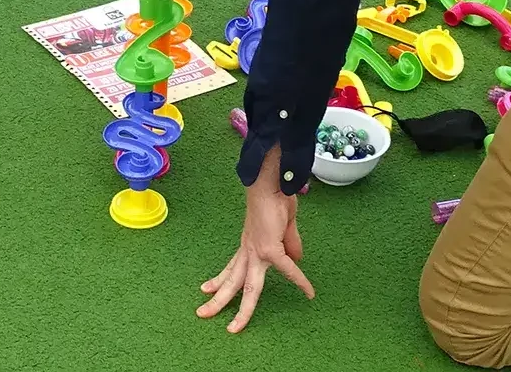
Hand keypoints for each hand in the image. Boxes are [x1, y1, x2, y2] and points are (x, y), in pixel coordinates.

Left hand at [197, 148, 314, 332]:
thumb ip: (289, 244)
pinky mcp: (270, 248)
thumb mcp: (282, 227)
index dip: (220, 282)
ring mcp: (257, 252)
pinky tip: (309, 292)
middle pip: (232, 282)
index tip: (209, 290)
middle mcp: (248, 251)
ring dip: (240, 308)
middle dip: (217, 301)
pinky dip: (299, 280)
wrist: (270, 182)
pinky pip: (287, 269)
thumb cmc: (275, 199)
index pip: (231, 270)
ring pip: (248, 287)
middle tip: (202, 315)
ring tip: (232, 328)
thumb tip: (296, 260)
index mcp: (247, 247)